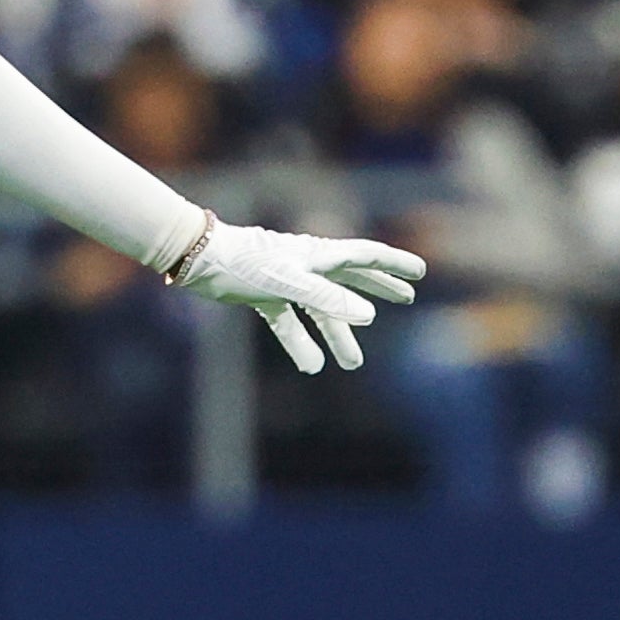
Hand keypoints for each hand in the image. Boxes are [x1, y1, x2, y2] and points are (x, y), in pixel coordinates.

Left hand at [173, 220, 424, 374]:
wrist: (200, 259)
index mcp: (319, 254)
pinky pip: (290, 322)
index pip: (367, 256)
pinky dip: (300, 342)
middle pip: (352, 277)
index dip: (394, 264)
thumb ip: (327, 299)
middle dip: (379, 288)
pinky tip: (310, 365)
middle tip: (405, 299)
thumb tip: (366, 316)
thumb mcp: (289, 282)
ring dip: (338, 333)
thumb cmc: (245, 262)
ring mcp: (287, 280)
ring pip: (322, 308)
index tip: (419, 273)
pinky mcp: (265, 294)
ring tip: (353, 363)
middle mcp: (308, 264)